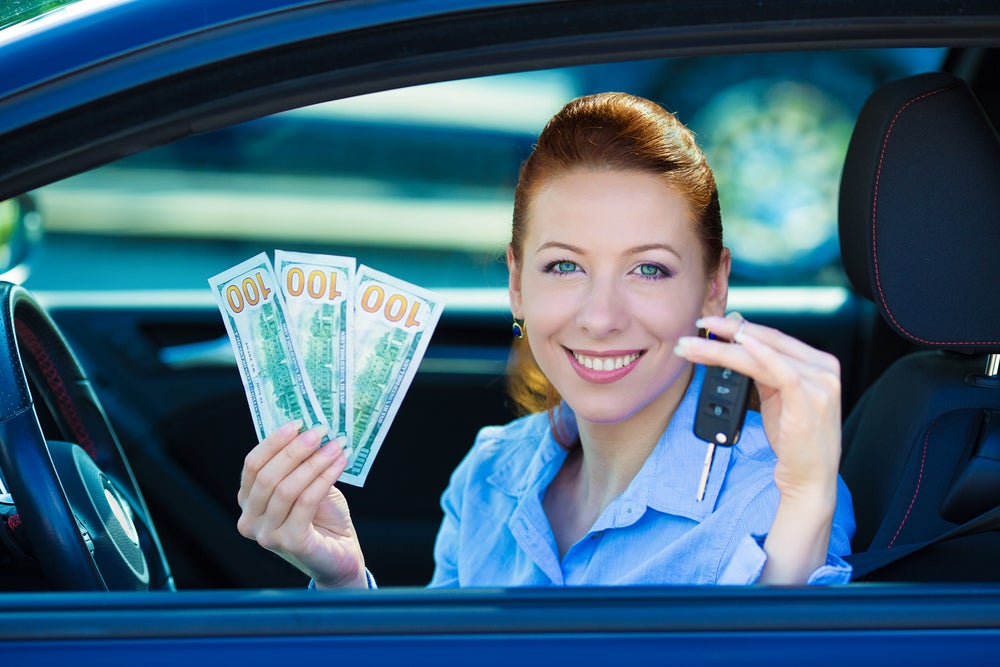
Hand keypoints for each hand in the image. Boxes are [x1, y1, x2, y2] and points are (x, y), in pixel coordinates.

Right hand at [237, 421, 367, 588]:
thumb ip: (300, 464)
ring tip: (336, 445)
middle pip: (267, 476)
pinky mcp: (290, 543)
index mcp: (248, 502)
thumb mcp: (307, 485)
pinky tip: (339, 464)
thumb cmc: (322, 519)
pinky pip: (306, 503)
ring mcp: (266, 535)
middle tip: (319, 430)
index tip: (297, 422)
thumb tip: (309, 429)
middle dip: (295, 450)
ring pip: (287, 489)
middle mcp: (250, 520)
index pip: (252, 466)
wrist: (339, 556)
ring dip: (314, 462)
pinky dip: (324, 478)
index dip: (273, 442)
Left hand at [677, 315, 841, 499]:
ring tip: (693, 346)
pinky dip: (760, 353)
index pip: (771, 337)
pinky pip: (782, 370)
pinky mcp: (809, 399)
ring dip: (722, 348)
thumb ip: (764, 370)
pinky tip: (738, 343)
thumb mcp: (778, 397)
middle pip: (765, 341)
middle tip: (695, 327)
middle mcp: (822, 367)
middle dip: (725, 333)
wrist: (810, 479)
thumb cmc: (794, 440)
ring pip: (761, 355)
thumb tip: (737, 344)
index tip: (709, 325)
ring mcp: (819, 382)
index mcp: (817, 363)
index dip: (738, 328)